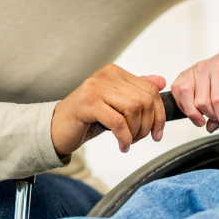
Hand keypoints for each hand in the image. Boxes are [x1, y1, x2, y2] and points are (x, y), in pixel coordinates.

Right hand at [50, 64, 165, 155]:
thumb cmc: (88, 117)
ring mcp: (95, 88)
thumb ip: (136, 92)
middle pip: (144, 100)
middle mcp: (106, 75)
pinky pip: (118, 122)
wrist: (57, 128)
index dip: (159, 114)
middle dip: (147, 125)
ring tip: (128, 142)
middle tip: (139, 139)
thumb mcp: (116, 104)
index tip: (157, 133)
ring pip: (133, 109)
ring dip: (136, 132)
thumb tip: (161, 81)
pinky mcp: (87, 104)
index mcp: (115, 72)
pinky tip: (122, 146)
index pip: (150, 89)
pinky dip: (124, 138)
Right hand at [171, 49, 218, 132]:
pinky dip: (182, 105)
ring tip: (202, 120)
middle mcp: (203, 67)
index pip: (218, 100)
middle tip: (218, 118)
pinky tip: (192, 110)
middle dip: (211, 116)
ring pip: (185, 96)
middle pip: (201, 101)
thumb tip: (212, 127)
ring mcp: (191, 69)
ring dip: (192, 114)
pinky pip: (176, 92)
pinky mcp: (183, 74)